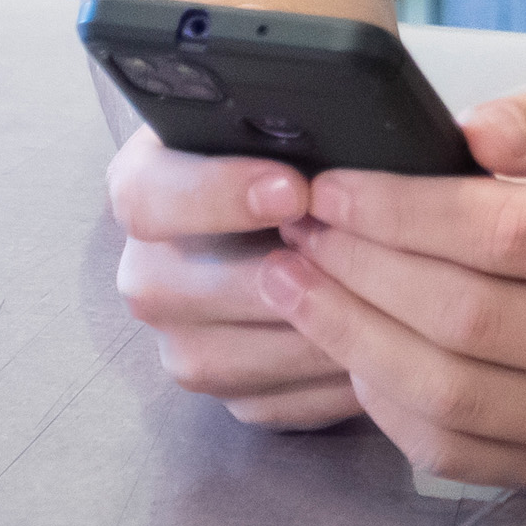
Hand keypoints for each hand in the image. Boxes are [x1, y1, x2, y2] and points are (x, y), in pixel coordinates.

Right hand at [107, 128, 363, 430]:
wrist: (313, 220)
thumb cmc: (305, 160)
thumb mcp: (289, 127)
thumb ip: (295, 125)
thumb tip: (336, 134)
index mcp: (146, 186)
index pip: (147, 195)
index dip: (217, 194)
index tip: (295, 190)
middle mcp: (148, 268)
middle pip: (172, 287)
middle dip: (272, 278)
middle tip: (348, 258)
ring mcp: (181, 337)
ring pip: (221, 358)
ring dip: (305, 336)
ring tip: (380, 305)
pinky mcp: (225, 388)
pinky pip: (264, 399)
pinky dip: (322, 383)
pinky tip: (376, 355)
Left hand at [264, 59, 525, 491]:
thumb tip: (476, 134)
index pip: (508, 236)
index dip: (404, 211)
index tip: (333, 186)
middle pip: (468, 322)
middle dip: (361, 271)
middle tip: (297, 229)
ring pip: (451, 396)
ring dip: (352, 339)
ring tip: (295, 284)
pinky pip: (455, 452)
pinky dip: (384, 404)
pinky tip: (348, 346)